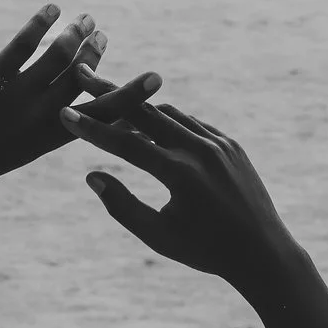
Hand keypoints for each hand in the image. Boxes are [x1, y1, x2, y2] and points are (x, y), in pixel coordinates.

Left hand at [0, 3, 162, 203]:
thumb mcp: (4, 153)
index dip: (130, 97)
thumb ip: (29, 134)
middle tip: (102, 33)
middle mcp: (39, 119)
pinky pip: (24, 45)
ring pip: (60, 58)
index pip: (100, 117)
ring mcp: (16, 99)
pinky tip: (52, 9)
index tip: (154, 80)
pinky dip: (42, 23)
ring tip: (83, 18)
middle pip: (83, 80)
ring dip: (76, 34)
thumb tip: (46, 119)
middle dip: (96, 54)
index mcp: (46, 140)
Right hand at [58, 86, 300, 290]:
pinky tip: (150, 123)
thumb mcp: (158, 236)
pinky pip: (192, 124)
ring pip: (170, 114)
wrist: (262, 252)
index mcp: (179, 175)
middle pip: (146, 113)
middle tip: (83, 75)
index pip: (125, 143)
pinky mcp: (231, 144)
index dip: (92, 128)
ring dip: (139, 108)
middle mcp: (200, 151)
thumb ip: (122, 206)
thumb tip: (91, 175)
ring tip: (112, 104)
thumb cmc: (204, 251)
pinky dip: (168, 121)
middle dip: (112, 93)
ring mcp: (219, 143)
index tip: (65, 113)